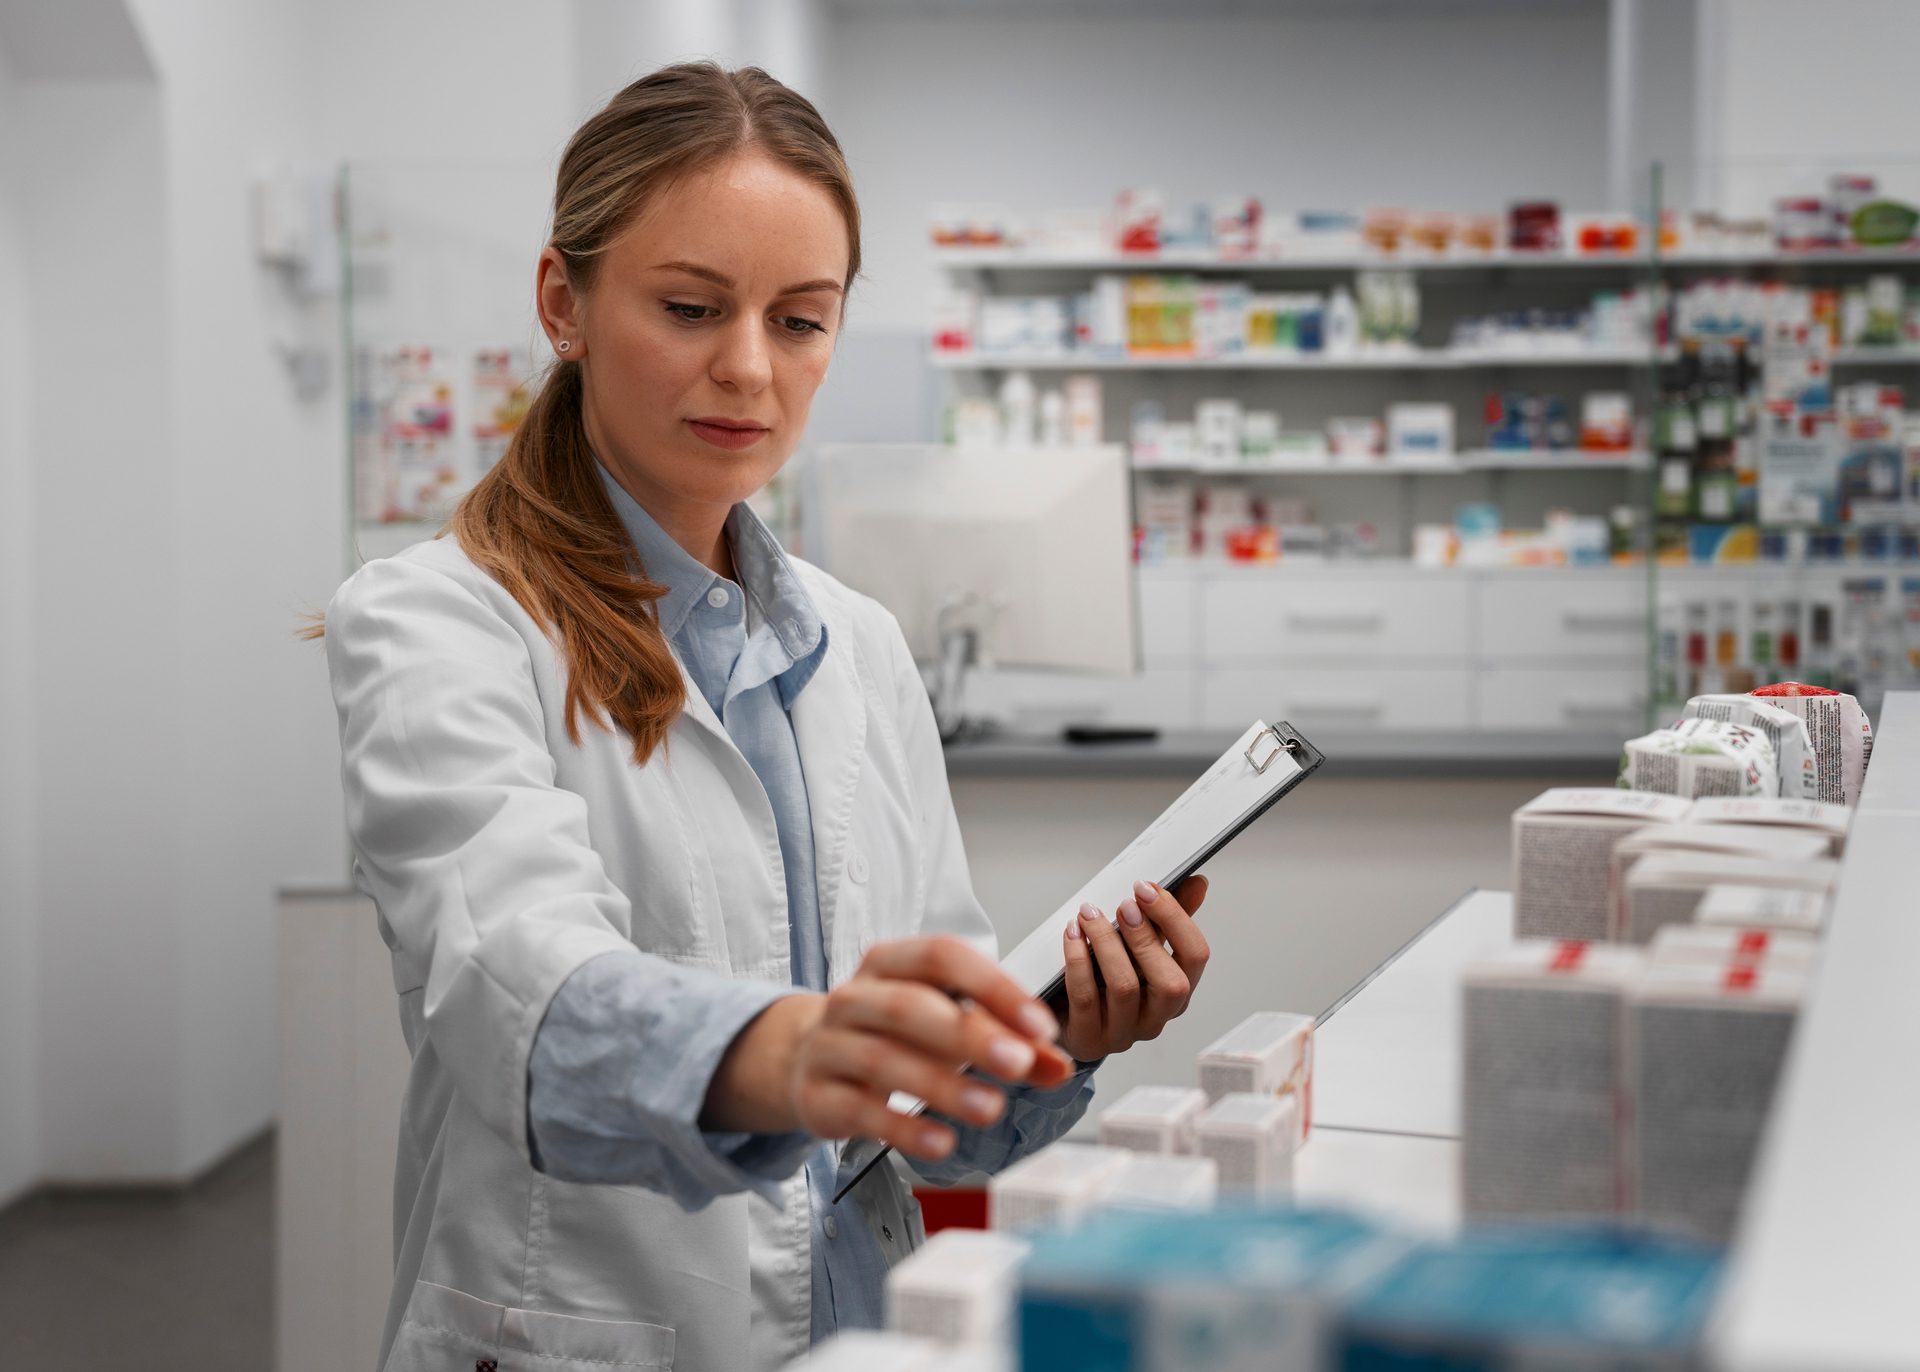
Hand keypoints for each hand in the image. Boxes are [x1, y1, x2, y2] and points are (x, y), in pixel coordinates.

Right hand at [701, 935, 1072, 1162]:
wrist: (807, 1058)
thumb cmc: (891, 1033)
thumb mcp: (946, 1023)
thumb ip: (1007, 1041)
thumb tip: (1058, 1065)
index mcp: (890, 961)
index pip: (944, 957)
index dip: (994, 987)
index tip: (1040, 1025)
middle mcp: (855, 996)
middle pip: (911, 1006)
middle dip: (970, 1034)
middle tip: (1019, 1063)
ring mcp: (830, 1045)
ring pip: (885, 1060)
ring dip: (942, 1085)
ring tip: (990, 1108)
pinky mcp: (818, 1096)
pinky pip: (861, 1111)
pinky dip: (904, 1127)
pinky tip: (942, 1141)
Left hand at [1059, 874, 1210, 1062]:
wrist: (1062, 1018)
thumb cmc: (1103, 978)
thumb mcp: (1136, 948)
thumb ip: (1165, 919)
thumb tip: (1196, 883)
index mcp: (1176, 991)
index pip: (1196, 956)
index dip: (1176, 919)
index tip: (1147, 889)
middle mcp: (1156, 1017)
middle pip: (1172, 984)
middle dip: (1147, 937)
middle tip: (1122, 905)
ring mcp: (1124, 1033)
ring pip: (1125, 988)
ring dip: (1106, 943)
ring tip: (1089, 914)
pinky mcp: (1089, 1039)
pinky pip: (1085, 998)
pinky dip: (1078, 960)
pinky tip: (1072, 934)